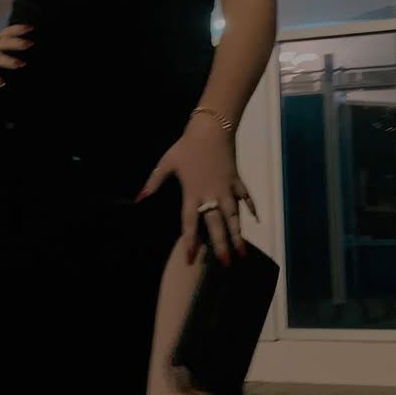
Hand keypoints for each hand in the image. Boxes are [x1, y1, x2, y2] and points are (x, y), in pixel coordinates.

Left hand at [136, 116, 258, 265]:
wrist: (212, 129)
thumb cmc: (187, 147)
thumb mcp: (166, 163)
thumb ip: (153, 182)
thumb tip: (139, 198)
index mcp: (192, 194)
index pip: (190, 223)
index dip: (190, 242)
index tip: (190, 259)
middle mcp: (211, 195)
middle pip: (217, 225)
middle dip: (221, 246)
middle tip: (226, 264)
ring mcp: (227, 189)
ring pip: (234, 216)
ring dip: (238, 235)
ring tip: (243, 253)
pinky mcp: (236, 180)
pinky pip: (245, 197)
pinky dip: (251, 208)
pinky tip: (256, 221)